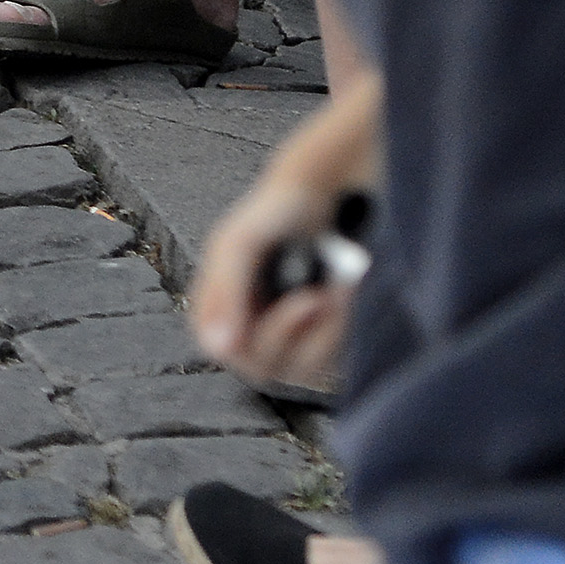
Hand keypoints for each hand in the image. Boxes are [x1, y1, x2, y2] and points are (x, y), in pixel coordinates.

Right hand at [191, 132, 373, 396]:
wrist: (328, 194)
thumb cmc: (277, 212)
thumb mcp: (239, 242)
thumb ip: (224, 292)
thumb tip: (217, 348)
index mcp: (218, 302)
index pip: (222, 349)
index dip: (253, 338)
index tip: (289, 305)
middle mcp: (250, 324)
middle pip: (262, 366)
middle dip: (293, 329)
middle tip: (317, 295)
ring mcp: (287, 337)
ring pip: (300, 369)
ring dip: (326, 331)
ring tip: (339, 291)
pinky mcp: (321, 344)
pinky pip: (329, 363)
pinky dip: (342, 332)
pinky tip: (347, 297)